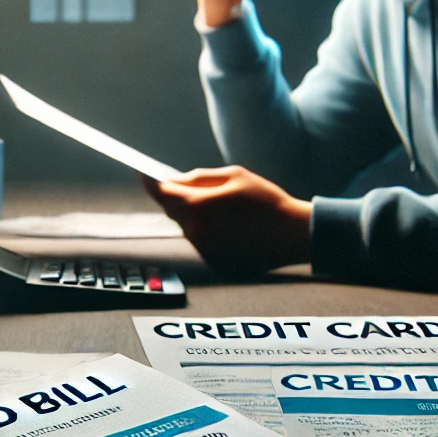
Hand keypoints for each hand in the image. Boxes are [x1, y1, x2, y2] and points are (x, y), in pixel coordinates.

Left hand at [144, 166, 311, 275]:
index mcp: (200, 206)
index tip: (143, 173)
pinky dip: (207, 232)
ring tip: (225, 210)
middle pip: (172, 210)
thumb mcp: (234, 176)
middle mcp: (197, 231)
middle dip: (178, 198)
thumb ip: (198, 177)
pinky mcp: (214, 262)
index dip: (150, 182)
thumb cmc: (267, 201)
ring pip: (186, 227)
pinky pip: (200, 242)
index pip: (162, 193)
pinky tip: (232, 227)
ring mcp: (205, 250)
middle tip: (194, 189)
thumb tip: (173, 180)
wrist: (294, 235)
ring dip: (194, 216)